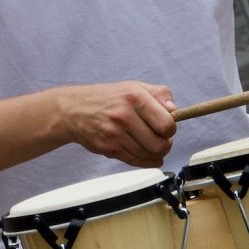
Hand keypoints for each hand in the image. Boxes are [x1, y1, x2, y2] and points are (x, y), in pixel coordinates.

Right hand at [57, 81, 177, 168]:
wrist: (73, 110)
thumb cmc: (106, 98)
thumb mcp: (134, 87)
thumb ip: (159, 94)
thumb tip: (175, 110)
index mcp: (134, 97)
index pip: (166, 124)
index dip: (170, 129)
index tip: (166, 127)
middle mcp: (124, 115)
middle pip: (160, 144)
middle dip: (165, 144)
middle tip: (161, 140)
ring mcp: (115, 134)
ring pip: (148, 155)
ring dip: (155, 153)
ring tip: (151, 145)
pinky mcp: (108, 148)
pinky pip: (135, 161)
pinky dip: (146, 162)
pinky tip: (148, 156)